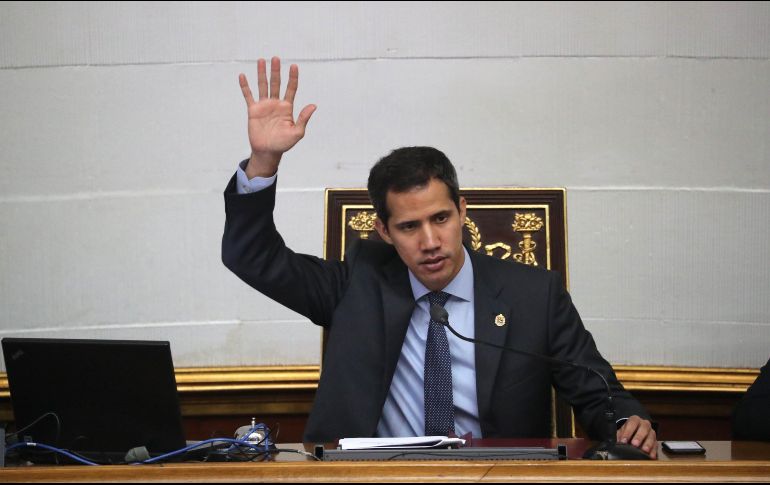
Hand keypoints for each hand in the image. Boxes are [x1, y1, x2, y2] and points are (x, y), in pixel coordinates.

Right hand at [239, 56, 316, 177]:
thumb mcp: (297, 132)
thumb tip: (313, 105)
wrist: (268, 151)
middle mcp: (276, 103)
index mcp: (287, 107)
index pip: (291, 88)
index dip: (293, 77)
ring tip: (261, 60)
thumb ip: (304, 118)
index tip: (294, 66)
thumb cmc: (283, 144)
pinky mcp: (253, 110)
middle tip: (276, 58)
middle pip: (276, 83)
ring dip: (262, 73)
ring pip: (263, 86)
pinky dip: (245, 86)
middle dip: (276, 71)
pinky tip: (242, 76)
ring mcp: (264, 106)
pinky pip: (248, 96)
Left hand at [617, 415, 657, 458]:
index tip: (623, 441)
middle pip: (644, 428)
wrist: (634, 434)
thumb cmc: (627, 432)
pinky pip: (656, 445)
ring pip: (651, 436)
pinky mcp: (655, 441)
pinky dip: (653, 451)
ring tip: (644, 450)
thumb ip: (620, 436)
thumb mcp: (621, 432)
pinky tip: (651, 456)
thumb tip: (618, 443)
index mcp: (635, 420)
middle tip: (634, 444)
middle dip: (639, 436)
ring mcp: (651, 432)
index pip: (632, 423)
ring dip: (648, 443)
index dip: (628, 432)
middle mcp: (645, 424)